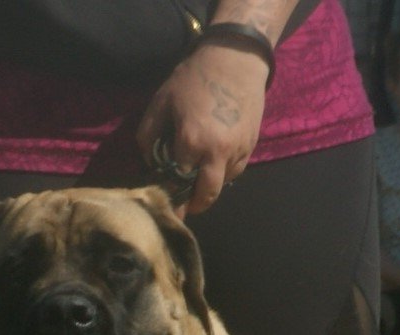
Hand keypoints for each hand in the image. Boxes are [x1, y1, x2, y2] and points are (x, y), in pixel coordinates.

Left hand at [136, 39, 270, 213]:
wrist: (236, 60)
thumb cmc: (195, 78)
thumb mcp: (162, 100)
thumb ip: (149, 134)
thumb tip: (148, 161)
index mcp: (191, 141)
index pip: (178, 180)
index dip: (170, 193)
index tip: (164, 203)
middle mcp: (216, 153)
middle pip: (206, 195)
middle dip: (193, 206)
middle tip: (183, 208)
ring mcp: (237, 152)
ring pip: (222, 184)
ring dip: (209, 187)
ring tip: (196, 182)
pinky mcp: (250, 148)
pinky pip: (234, 171)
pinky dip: (222, 173)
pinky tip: (213, 164)